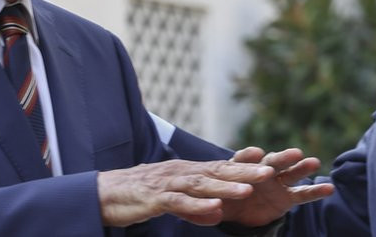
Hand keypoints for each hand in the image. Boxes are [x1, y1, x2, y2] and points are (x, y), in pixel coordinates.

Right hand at [97, 159, 275, 226]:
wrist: (103, 192)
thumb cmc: (140, 195)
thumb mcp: (172, 200)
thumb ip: (195, 206)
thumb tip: (217, 213)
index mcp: (187, 171)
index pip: (221, 167)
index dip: (246, 165)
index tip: (271, 162)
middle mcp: (181, 173)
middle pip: (217, 171)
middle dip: (245, 172)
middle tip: (271, 171)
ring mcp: (168, 184)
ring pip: (201, 184)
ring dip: (226, 187)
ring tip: (249, 189)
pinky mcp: (154, 198)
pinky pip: (178, 202)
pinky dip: (197, 205)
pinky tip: (214, 208)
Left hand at [221, 147, 334, 227]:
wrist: (234, 206)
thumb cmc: (222, 196)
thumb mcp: (214, 196)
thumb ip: (215, 201)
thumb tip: (214, 209)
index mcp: (241, 167)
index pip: (243, 160)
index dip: (249, 157)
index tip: (256, 153)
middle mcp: (261, 170)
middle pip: (272, 162)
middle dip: (283, 158)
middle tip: (295, 153)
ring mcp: (276, 182)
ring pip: (291, 173)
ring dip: (302, 168)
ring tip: (314, 162)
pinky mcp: (286, 197)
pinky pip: (302, 194)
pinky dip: (315, 192)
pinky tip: (329, 189)